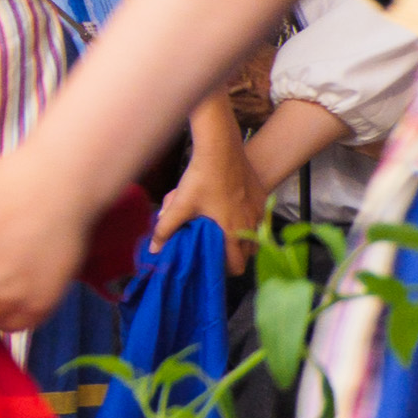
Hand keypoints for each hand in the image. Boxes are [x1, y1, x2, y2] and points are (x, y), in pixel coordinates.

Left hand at [154, 132, 264, 275]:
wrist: (221, 149)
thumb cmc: (200, 179)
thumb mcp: (179, 204)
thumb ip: (165, 230)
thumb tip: (154, 250)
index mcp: (231, 232)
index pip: (238, 266)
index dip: (226, 269)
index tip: (212, 262)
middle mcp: (250, 225)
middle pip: (248, 254)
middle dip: (235, 255)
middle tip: (216, 247)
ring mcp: (259, 211)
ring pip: (256, 237)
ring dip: (243, 239)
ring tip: (225, 232)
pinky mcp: (263, 198)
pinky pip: (259, 220)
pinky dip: (249, 223)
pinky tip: (233, 212)